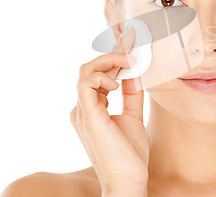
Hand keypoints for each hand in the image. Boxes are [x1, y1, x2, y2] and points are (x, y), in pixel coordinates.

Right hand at [70, 26, 148, 195]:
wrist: (128, 178)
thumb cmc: (129, 153)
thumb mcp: (132, 115)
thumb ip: (131, 94)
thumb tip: (133, 72)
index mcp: (92, 107)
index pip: (97, 74)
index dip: (110, 54)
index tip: (125, 36)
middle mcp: (83, 107)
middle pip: (90, 68)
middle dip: (111, 50)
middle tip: (132, 39)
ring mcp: (82, 110)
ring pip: (86, 71)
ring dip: (109, 61)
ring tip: (129, 63)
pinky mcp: (86, 114)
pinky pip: (86, 83)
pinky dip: (103, 76)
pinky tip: (118, 84)